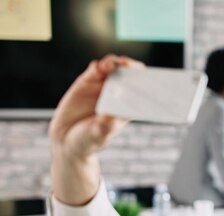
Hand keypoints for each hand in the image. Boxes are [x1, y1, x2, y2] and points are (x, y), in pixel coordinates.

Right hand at [49, 55, 142, 205]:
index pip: (143, 93)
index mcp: (127, 107)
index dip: (148, 85)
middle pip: (131, 76)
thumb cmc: (89, 139)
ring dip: (119, 64)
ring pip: (116, 68)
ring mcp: (103, 86)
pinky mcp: (88, 80)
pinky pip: (97, 68)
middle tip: (134, 68)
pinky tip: (101, 67)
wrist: (66, 137)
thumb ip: (106, 126)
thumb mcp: (99, 135)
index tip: (152, 82)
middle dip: (135, 69)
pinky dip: (101, 65)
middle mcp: (118, 94)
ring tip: (118, 66)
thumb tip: (113, 116)